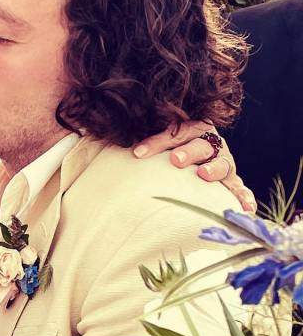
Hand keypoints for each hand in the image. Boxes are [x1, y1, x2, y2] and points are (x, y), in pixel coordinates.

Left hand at [133, 121, 255, 212]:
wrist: (186, 161)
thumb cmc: (163, 153)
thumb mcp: (151, 143)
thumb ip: (132, 141)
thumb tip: (89, 134)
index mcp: (189, 128)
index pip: (174, 131)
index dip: (156, 141)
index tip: (137, 153)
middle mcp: (208, 143)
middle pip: (200, 143)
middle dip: (187, 151)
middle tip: (173, 161)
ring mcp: (222, 161)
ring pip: (222, 162)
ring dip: (214, 168)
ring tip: (203, 176)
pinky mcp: (231, 180)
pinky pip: (239, 188)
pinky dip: (243, 196)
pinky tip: (245, 207)